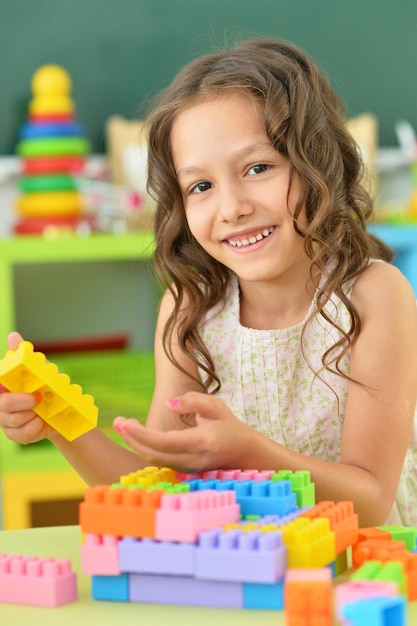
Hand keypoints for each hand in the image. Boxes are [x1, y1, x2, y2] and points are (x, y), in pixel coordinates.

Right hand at [0, 332, 53, 443]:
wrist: (62, 411)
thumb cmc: (46, 386)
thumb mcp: (40, 368)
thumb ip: (25, 355)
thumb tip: (14, 337)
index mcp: (3, 386)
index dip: (1, 384)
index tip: (8, 385)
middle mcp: (1, 404)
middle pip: (4, 404)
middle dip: (23, 401)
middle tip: (37, 397)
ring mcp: (6, 421)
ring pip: (14, 420)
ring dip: (33, 414)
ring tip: (42, 410)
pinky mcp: (16, 435)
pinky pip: (23, 433)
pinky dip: (36, 427)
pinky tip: (42, 422)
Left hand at [113, 391, 253, 472]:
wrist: (242, 452)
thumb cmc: (228, 425)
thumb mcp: (216, 406)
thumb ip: (193, 401)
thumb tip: (167, 404)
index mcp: (200, 442)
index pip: (164, 442)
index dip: (141, 434)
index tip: (124, 422)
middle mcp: (191, 459)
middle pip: (153, 454)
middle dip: (131, 438)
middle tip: (117, 421)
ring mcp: (186, 467)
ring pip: (153, 459)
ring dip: (134, 443)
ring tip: (121, 424)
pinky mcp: (181, 469)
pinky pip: (158, 460)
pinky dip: (143, 446)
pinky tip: (134, 434)